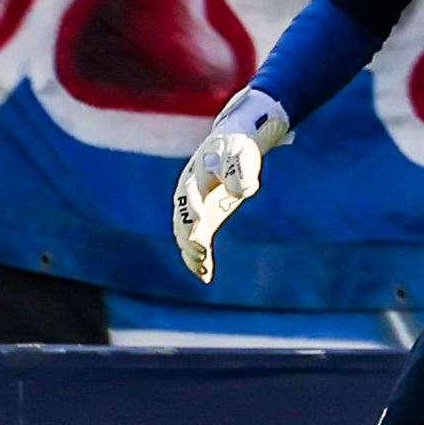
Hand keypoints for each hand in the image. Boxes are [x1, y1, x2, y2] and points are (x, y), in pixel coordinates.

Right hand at [172, 88, 290, 283]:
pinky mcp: (202, 220)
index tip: (201, 222)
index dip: (193, 208)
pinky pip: (195, 241)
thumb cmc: (238, 149)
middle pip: (181, 217)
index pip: (189, 193)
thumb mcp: (242, 153)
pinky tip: (205, 275)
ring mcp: (193, 207)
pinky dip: (198, 258)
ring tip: (203, 268)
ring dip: (192, 251)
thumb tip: (239, 192)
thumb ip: (240, 170)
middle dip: (190, 236)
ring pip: (185, 233)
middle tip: (201, 251)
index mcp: (195, 173)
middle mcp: (188, 192)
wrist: (233, 149)